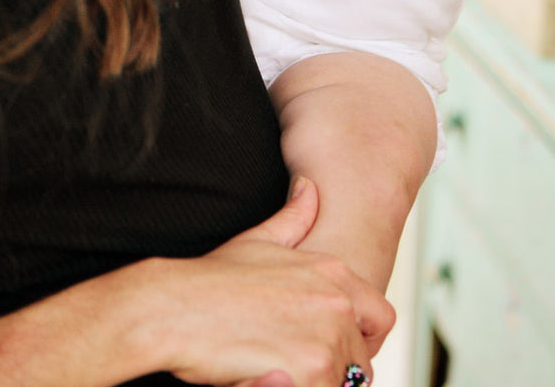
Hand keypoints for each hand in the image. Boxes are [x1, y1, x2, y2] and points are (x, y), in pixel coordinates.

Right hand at [155, 178, 392, 385]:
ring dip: (314, 384)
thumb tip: (309, 188)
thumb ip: (294, 216)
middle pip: (360, 362)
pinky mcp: (308, 371)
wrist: (172, 308)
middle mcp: (337, 303)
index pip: (381, 319)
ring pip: (340, 384)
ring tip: (278, 372)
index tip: (340, 354)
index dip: (364, 342)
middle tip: (294, 367)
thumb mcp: (259, 240)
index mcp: (332, 273)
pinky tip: (269, 378)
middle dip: (334, 372)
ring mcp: (325, 337)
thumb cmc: (209, 281)